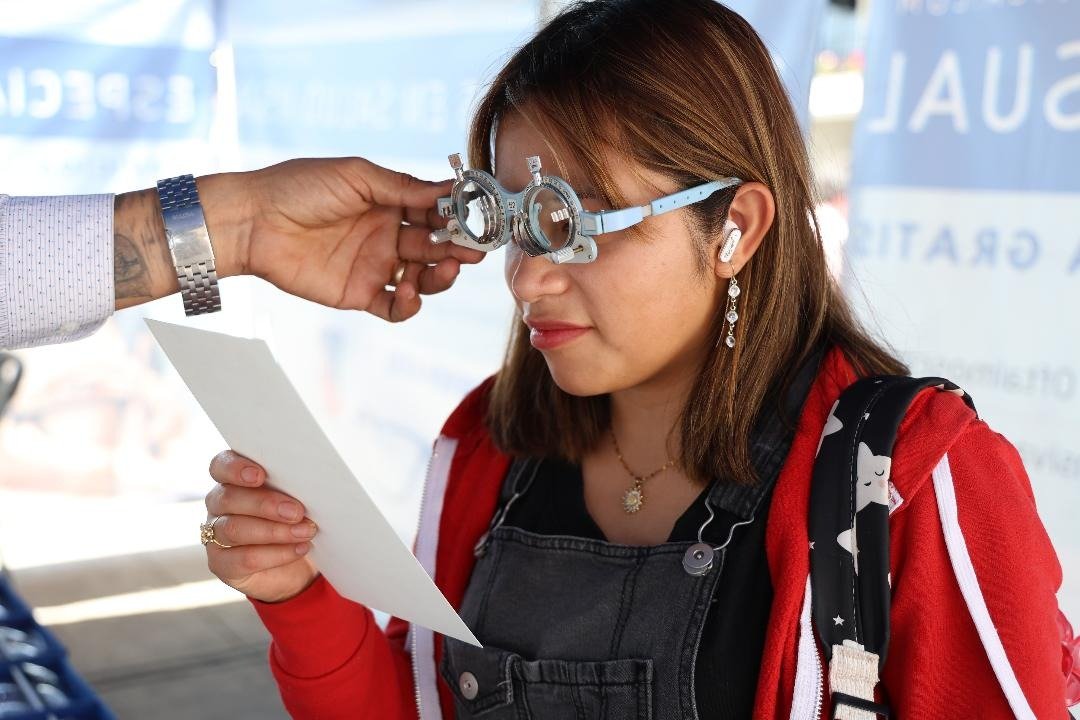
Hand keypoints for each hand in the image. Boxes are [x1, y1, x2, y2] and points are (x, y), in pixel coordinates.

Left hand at [203, 157, 484, 321]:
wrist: (253, 221)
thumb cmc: (299, 187)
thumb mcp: (356, 176)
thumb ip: (402, 187)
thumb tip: (447, 192)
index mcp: (389, 202)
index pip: (434, 212)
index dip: (458, 217)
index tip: (478, 219)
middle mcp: (387, 235)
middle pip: (436, 246)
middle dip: (458, 248)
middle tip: (474, 251)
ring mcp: (375, 266)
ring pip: (423, 278)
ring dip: (441, 276)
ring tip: (447, 270)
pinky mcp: (358, 294)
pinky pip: (395, 307)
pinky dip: (410, 306)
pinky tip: (410, 294)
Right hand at [203, 450, 319, 602]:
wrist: (301, 564)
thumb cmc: (298, 520)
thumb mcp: (298, 498)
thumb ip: (293, 485)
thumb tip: (311, 480)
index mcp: (233, 480)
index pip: (221, 466)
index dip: (235, 468)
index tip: (259, 475)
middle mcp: (219, 505)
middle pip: (228, 498)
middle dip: (265, 504)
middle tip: (297, 511)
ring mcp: (216, 536)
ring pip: (234, 529)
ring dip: (274, 531)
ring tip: (305, 532)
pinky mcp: (223, 564)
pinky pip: (243, 559)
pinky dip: (275, 554)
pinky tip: (299, 549)